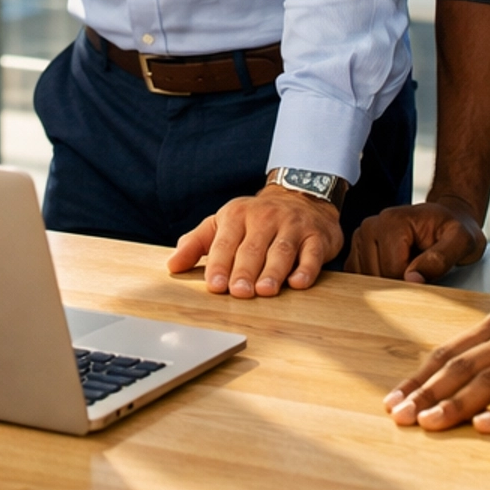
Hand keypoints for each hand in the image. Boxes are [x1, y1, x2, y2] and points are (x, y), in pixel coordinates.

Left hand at [168, 186, 344, 297]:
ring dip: (273, 271)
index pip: (225, 243)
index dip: (219, 264)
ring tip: (264, 291)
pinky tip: (298, 283)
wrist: (301, 196)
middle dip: (244, 271)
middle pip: (253, 248)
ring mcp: (292, 226)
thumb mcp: (223, 223)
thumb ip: (197, 244)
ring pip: (282, 250)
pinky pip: (312, 253)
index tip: (215, 286)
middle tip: (238, 292)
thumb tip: (172, 266)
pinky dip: (306, 268)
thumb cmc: (255, 219)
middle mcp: (265, 218)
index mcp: (237, 216)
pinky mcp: (316, 237)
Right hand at [347, 199, 485, 282]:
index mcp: (393, 221)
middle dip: (398, 284)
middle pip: (376, 276)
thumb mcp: (461, 241)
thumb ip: (440, 259)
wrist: (448, 220)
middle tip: (420, 270)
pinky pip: (357, 277)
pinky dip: (374, 284)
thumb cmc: (454, 230)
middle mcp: (371, 226)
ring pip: (364, 279)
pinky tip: (394, 273)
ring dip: (386, 284)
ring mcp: (361, 237)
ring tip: (408, 268)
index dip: (413, 282)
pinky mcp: (357, 250)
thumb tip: (412, 279)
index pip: (392, 270)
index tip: (429, 274)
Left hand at [384, 302, 489, 431]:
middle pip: (461, 367)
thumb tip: (440, 384)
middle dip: (427, 393)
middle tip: (401, 416)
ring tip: (430, 423)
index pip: (447, 354)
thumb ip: (485, 355)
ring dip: (456, 404)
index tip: (392, 400)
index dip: (418, 378)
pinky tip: (485, 426)